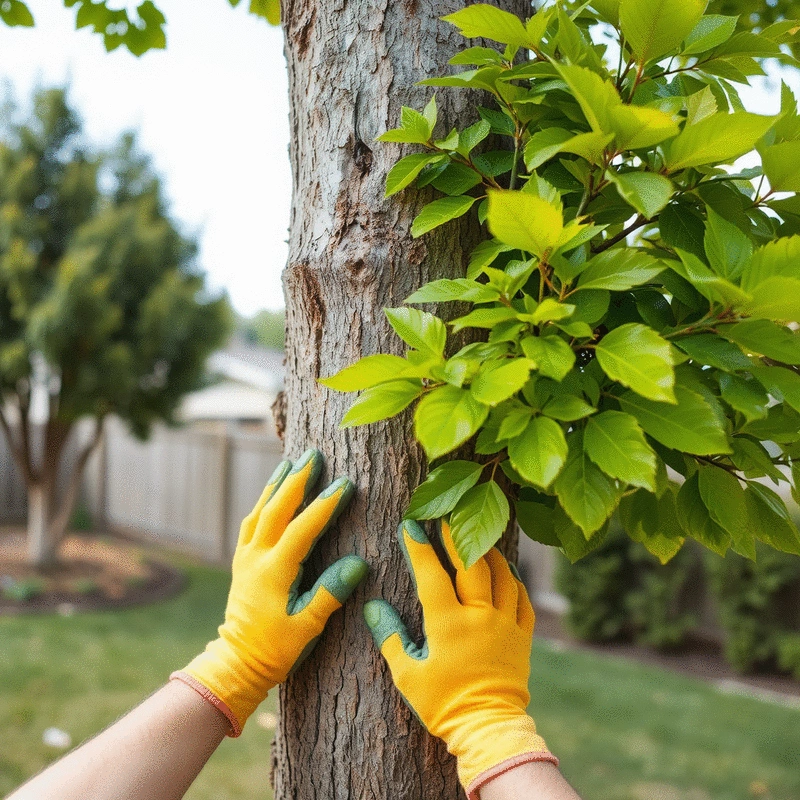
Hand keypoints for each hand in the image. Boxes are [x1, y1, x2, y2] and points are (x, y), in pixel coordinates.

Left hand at [174, 449, 367, 734]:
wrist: (237, 662)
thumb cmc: (275, 649)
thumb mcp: (307, 627)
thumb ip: (330, 593)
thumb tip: (359, 563)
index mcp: (274, 571)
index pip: (303, 528)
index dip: (325, 505)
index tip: (344, 483)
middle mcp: (256, 558)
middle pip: (276, 509)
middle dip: (296, 480)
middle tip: (313, 455)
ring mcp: (245, 558)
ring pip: (260, 511)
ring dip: (276, 485)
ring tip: (291, 462)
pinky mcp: (241, 562)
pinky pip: (251, 522)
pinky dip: (263, 502)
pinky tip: (272, 493)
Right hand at [364, 521, 555, 798]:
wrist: (487, 728)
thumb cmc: (442, 704)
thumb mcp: (407, 674)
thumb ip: (390, 636)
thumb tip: (373, 606)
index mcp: (448, 622)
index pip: (431, 573)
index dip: (419, 547)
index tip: (410, 525)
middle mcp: (480, 615)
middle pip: (471, 563)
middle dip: (456, 536)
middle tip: (445, 518)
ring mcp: (505, 623)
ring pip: (501, 575)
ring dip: (488, 552)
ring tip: (476, 538)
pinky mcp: (523, 636)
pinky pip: (523, 598)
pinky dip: (514, 580)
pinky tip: (506, 572)